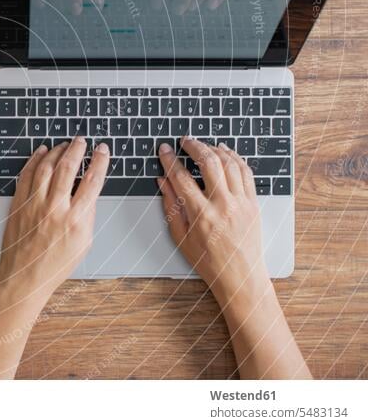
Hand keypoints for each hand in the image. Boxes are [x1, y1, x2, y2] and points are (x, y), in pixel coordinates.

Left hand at [0, 136, 109, 305]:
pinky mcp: (19, 204)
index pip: (92, 181)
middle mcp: (55, 209)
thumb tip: (90, 190)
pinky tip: (42, 152)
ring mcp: (34, 205)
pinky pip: (27, 175)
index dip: (99, 161)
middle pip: (68, 167)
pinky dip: (35, 160)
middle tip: (82, 140)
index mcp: (76, 220)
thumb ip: (88, 215)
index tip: (102, 150)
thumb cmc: (55, 265)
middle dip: (77, 149)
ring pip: (46, 167)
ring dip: (57, 151)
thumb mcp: (84, 244)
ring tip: (64, 144)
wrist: (24, 278)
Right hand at [157, 137, 310, 378]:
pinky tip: (225, 153)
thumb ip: (171, 205)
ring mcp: (241, 203)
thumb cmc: (208, 261)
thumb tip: (162, 181)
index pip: (182, 178)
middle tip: (184, 140)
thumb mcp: (181, 236)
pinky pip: (246, 173)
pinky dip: (235, 158)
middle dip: (195, 146)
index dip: (170, 160)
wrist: (240, 276)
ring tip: (204, 145)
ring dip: (215, 149)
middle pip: (209, 163)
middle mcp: (223, 206)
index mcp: (201, 215)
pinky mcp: (253, 203)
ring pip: (230, 164)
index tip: (164, 150)